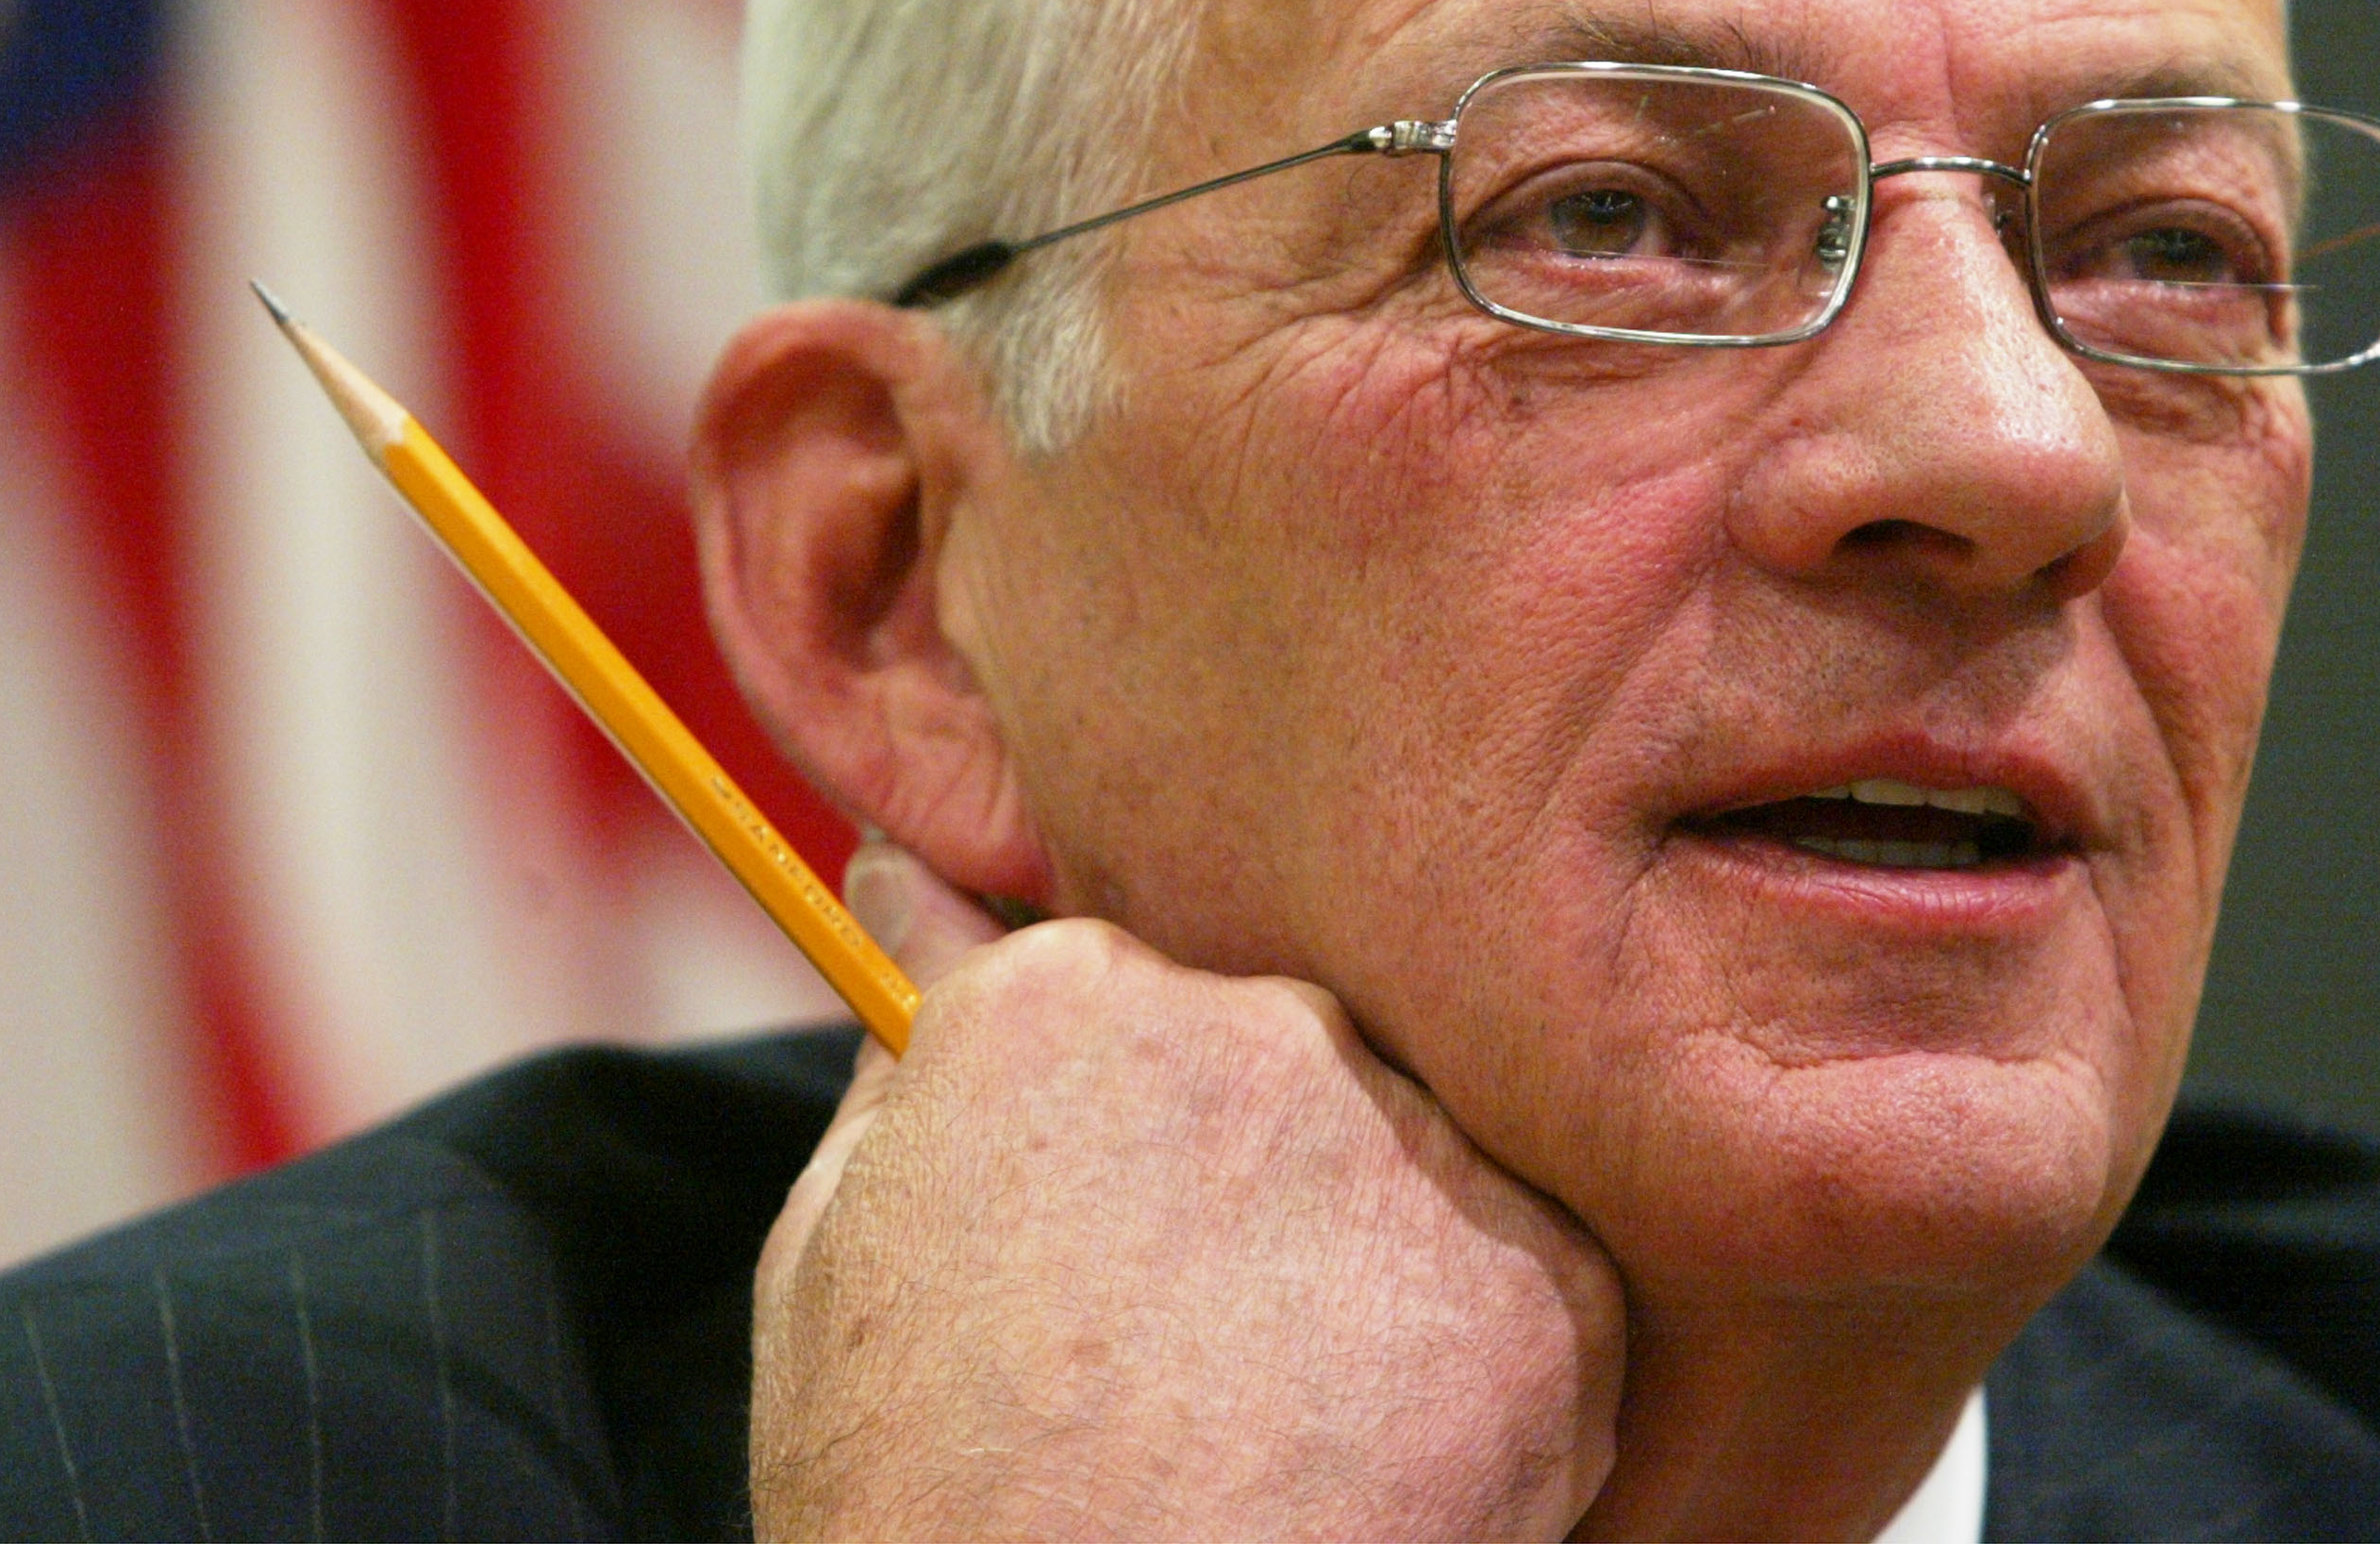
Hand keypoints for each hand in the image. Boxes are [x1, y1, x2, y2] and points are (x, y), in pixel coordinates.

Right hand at [751, 845, 1624, 1542]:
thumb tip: (910, 896)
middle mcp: (1247, 1022)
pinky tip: (1382, 1459)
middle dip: (1248, 1171)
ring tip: (1281, 1418)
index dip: (1127, 1111)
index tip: (1124, 1198)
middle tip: (1192, 1344)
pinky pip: (1534, 1275)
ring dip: (1367, 1257)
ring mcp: (1409, 1145)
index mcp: (1060, 998)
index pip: (1123, 984)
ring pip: (1411, 1156)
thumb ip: (898, 1060)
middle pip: (1274, 1057)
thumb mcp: (833, 1260)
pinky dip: (1482, 1364)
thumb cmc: (923, 1505)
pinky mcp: (1546, 1283)